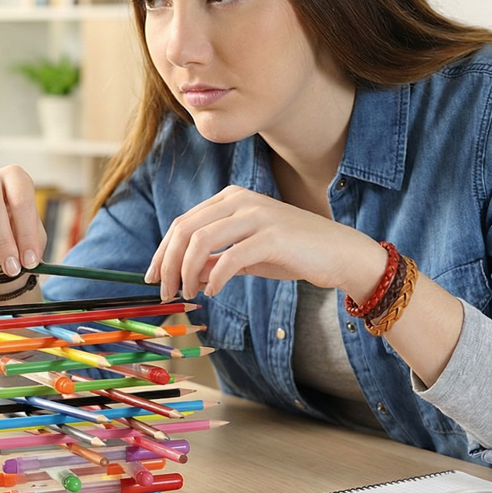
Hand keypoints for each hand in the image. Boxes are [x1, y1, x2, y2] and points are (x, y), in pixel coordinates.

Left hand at [144, 185, 382, 301]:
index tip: (152, 278)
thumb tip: (183, 275)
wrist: (339, 253)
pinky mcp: (271, 236)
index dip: (161, 252)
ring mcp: (256, 215)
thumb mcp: (245, 257)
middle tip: (164, 293)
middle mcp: (240, 200)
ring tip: (187, 294)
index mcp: (230, 198)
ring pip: (201, 241)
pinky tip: (214, 293)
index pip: (182, 223)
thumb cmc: (292, 253)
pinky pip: (230, 257)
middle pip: (185, 230)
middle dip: (167, 264)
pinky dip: (215, 278)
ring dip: (186, 272)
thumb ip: (214, 261)